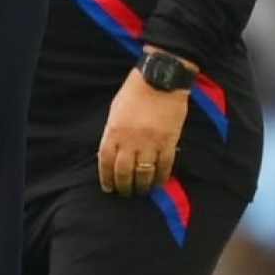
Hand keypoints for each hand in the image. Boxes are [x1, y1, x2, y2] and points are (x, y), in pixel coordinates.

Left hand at [98, 66, 189, 197]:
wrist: (159, 80)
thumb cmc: (134, 93)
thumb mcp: (115, 112)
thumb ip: (113, 133)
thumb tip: (112, 153)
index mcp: (113, 132)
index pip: (106, 162)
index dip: (106, 178)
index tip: (108, 188)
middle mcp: (130, 140)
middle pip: (124, 171)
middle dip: (123, 186)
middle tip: (125, 193)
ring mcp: (150, 142)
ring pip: (144, 172)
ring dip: (142, 185)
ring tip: (141, 191)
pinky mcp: (169, 141)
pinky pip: (164, 165)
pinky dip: (161, 177)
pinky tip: (158, 183)